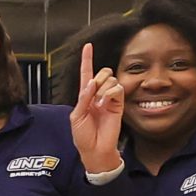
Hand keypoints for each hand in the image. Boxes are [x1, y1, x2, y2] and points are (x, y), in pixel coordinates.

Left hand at [69, 41, 124, 173]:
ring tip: (99, 104)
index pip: (86, 73)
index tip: (88, 46)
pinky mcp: (118, 104)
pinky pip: (118, 89)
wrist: (95, 149)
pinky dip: (110, 93)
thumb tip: (91, 83)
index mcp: (85, 96)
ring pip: (110, 80)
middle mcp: (98, 95)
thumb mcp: (76, 116)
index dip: (87, 60)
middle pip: (102, 73)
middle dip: (99, 77)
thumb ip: (83, 99)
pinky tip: (105, 103)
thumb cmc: (83, 135)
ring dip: (103, 89)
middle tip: (94, 92)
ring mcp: (109, 99)